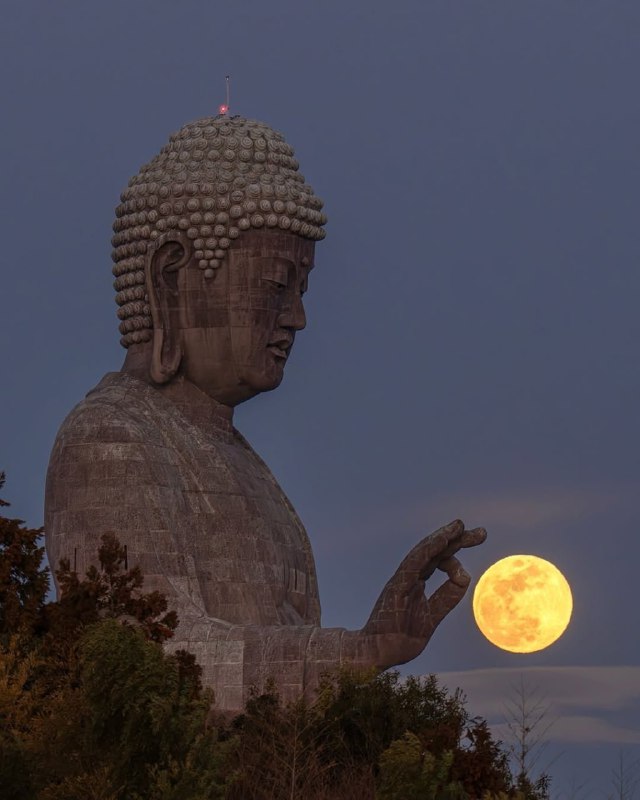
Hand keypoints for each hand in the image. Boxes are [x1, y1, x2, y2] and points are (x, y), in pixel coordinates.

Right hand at [360, 520, 485, 668]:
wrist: (376, 652)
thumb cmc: (400, 638)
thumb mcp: (432, 616)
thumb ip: (447, 597)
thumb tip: (466, 576)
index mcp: (416, 583)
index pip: (438, 561)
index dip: (456, 556)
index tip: (469, 564)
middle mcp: (409, 576)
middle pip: (435, 552)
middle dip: (457, 540)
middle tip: (482, 533)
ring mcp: (402, 579)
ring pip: (424, 551)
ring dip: (444, 537)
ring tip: (461, 526)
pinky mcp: (397, 585)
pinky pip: (414, 562)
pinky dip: (429, 548)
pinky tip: (444, 538)